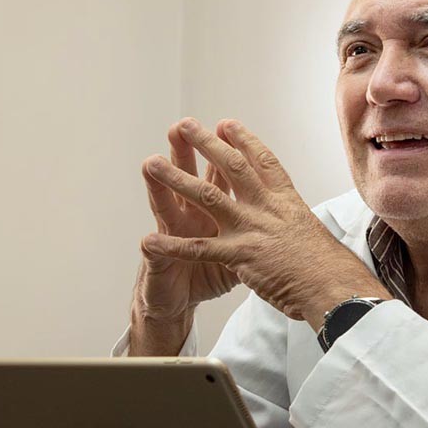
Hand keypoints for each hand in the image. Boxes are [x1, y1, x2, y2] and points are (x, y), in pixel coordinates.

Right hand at [129, 121, 241, 354]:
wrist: (179, 301)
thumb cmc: (210, 271)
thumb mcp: (240, 246)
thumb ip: (254, 224)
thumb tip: (281, 207)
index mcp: (214, 210)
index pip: (219, 176)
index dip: (223, 153)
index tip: (226, 125)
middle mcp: (190, 217)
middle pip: (190, 179)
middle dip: (186, 153)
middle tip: (181, 127)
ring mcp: (173, 237)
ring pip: (165, 206)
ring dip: (159, 186)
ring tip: (150, 164)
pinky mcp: (162, 263)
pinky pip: (159, 256)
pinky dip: (156, 249)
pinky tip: (147, 240)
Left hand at [140, 118, 390, 330]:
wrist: (333, 286)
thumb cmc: (328, 265)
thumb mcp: (310, 232)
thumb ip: (291, 222)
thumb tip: (290, 222)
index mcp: (286, 201)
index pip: (263, 162)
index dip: (243, 141)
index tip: (226, 124)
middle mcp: (267, 207)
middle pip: (232, 167)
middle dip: (205, 144)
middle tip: (184, 125)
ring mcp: (252, 228)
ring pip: (207, 197)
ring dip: (177, 179)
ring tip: (152, 164)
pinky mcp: (240, 255)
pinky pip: (199, 248)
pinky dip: (172, 246)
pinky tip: (150, 241)